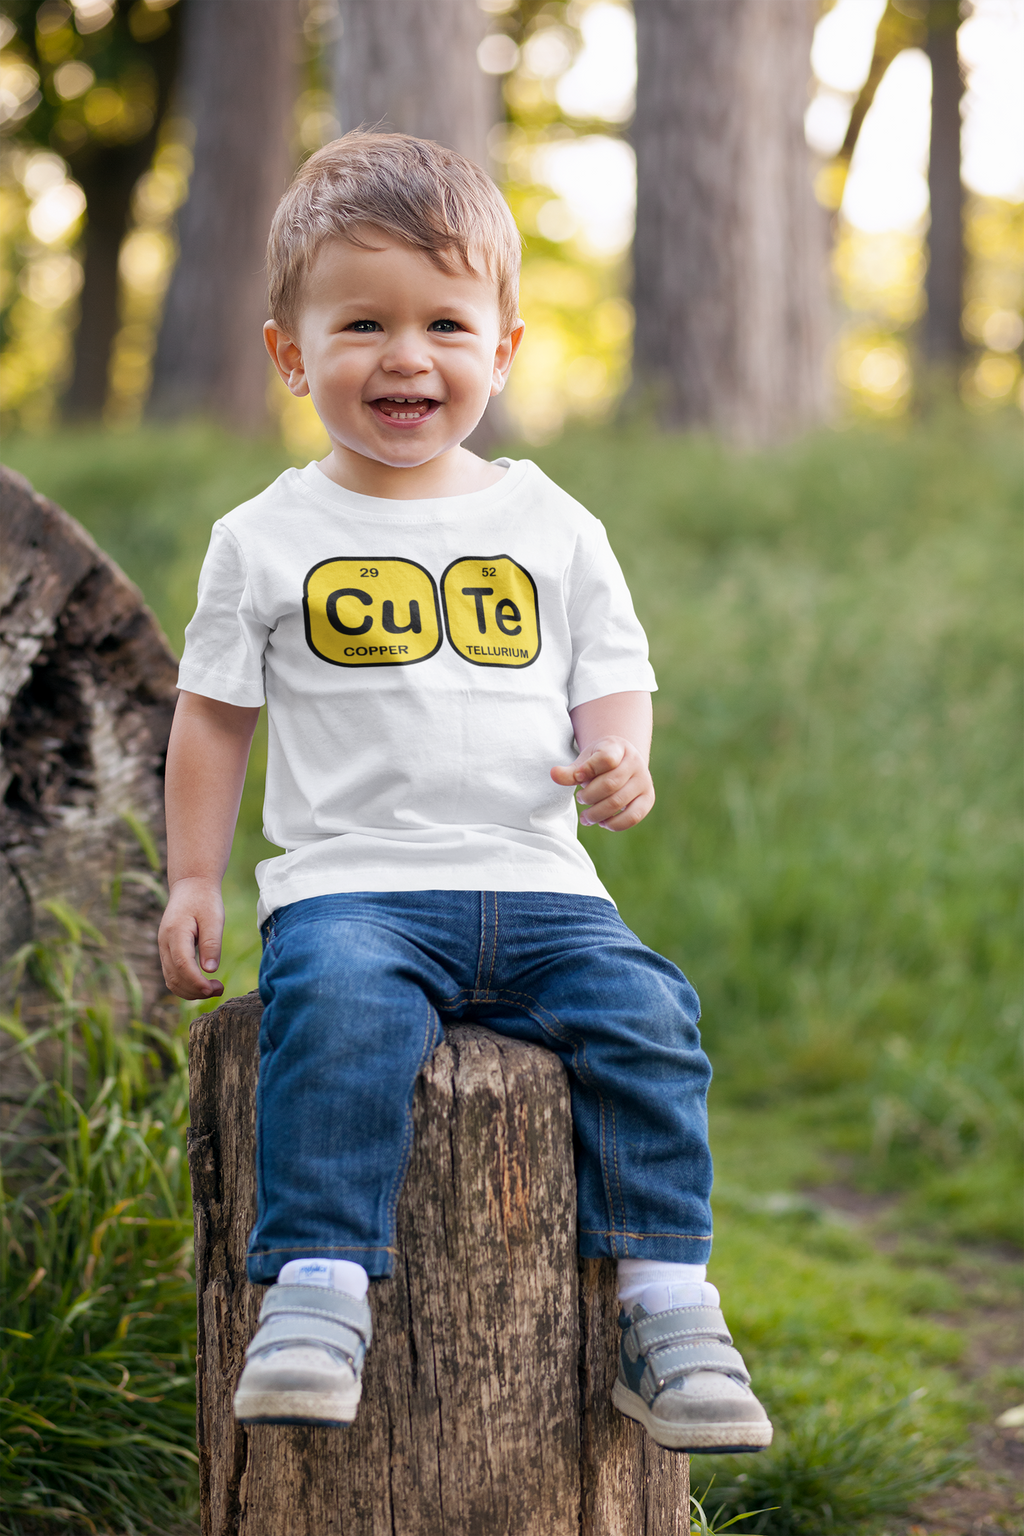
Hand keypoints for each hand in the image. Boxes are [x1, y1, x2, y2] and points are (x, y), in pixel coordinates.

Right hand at [158, 877, 225, 999]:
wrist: (190, 887)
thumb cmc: (204, 900)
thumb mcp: (214, 918)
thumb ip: (211, 943)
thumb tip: (210, 970)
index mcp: (175, 932)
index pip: (182, 965)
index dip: (197, 982)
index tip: (214, 989)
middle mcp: (164, 943)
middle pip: (174, 977)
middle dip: (196, 990)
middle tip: (220, 989)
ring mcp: (163, 948)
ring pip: (171, 980)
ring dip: (191, 991)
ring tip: (215, 989)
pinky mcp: (167, 952)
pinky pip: (172, 975)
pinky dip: (186, 985)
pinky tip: (203, 985)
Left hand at [550, 735, 654, 830]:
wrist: (623, 762)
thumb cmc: (598, 763)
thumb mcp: (584, 761)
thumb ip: (570, 771)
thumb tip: (553, 774)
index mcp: (618, 747)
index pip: (606, 758)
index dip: (588, 770)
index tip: (577, 778)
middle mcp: (635, 762)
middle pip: (610, 784)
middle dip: (589, 796)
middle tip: (580, 799)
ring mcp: (644, 780)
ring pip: (618, 802)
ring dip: (597, 813)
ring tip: (586, 817)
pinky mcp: (648, 798)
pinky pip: (633, 816)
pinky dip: (614, 824)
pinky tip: (603, 822)